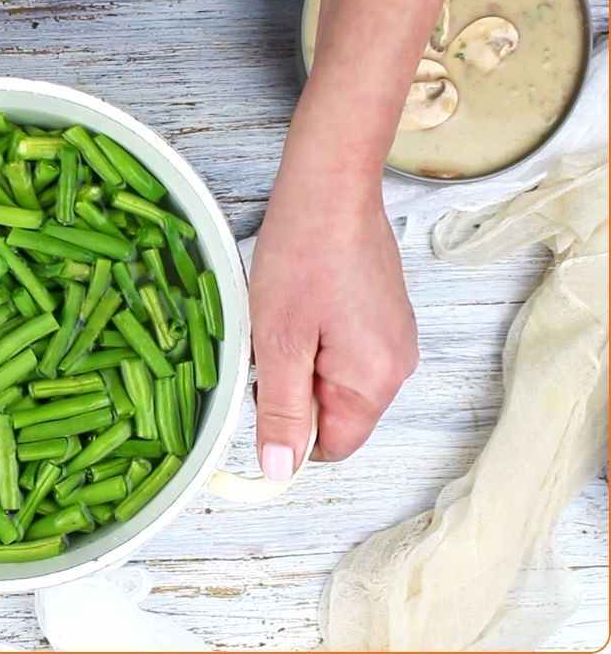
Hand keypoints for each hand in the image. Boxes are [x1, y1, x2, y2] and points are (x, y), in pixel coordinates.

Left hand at [249, 171, 417, 478]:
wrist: (330, 185)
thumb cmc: (302, 256)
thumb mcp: (278, 342)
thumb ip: (280, 411)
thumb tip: (279, 471)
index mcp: (375, 381)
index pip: (333, 446)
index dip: (290, 434)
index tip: (259, 398)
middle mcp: (396, 365)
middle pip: (333, 412)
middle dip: (292, 390)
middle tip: (268, 344)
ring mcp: (392, 337)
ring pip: (332, 379)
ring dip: (298, 361)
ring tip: (281, 319)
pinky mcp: (381, 313)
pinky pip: (341, 349)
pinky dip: (312, 338)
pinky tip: (296, 304)